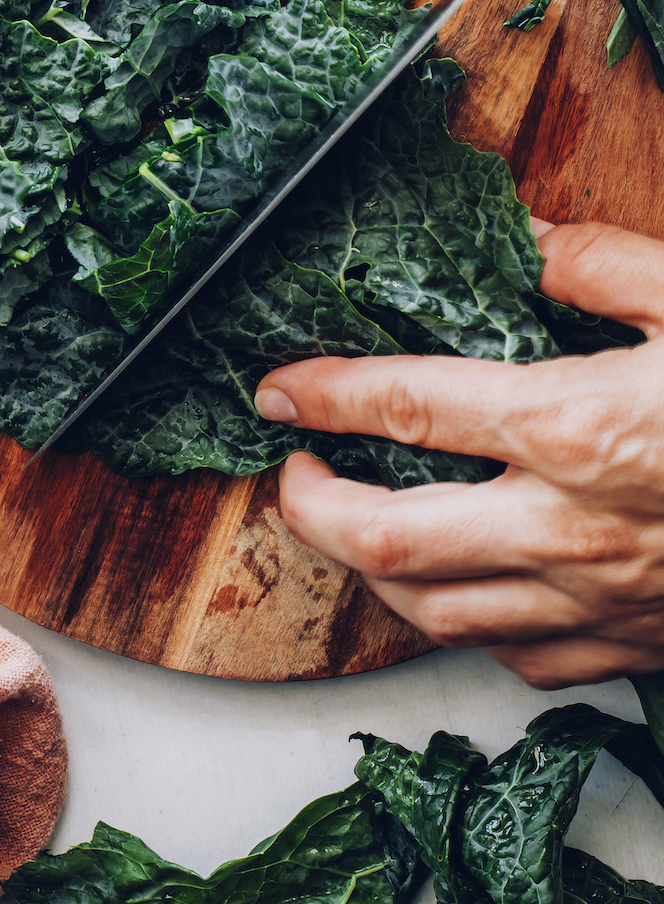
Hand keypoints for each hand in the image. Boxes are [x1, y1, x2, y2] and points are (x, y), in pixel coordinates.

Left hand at [254, 220, 663, 686]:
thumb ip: (609, 263)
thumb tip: (536, 243)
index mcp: (573, 424)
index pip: (404, 406)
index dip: (321, 392)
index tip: (274, 387)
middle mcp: (566, 526)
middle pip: (384, 539)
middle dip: (309, 507)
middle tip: (293, 471)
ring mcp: (597, 601)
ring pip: (435, 614)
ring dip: (371, 572)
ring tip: (353, 525)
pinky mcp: (633, 649)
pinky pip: (520, 660)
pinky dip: (468, 627)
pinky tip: (464, 589)